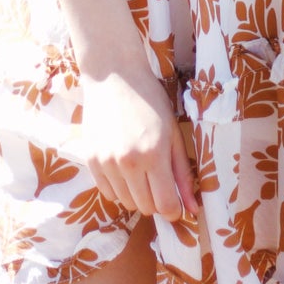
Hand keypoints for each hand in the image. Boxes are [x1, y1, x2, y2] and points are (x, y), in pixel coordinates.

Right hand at [77, 67, 198, 222]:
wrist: (113, 75)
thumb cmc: (149, 100)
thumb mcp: (173, 133)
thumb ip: (182, 173)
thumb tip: (192, 208)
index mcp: (154, 154)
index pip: (165, 205)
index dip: (173, 208)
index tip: (175, 201)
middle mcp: (128, 163)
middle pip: (145, 208)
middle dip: (155, 199)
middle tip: (157, 177)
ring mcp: (106, 163)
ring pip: (125, 202)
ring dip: (136, 194)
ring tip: (140, 168)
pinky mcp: (90, 160)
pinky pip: (107, 193)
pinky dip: (118, 188)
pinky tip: (123, 167)